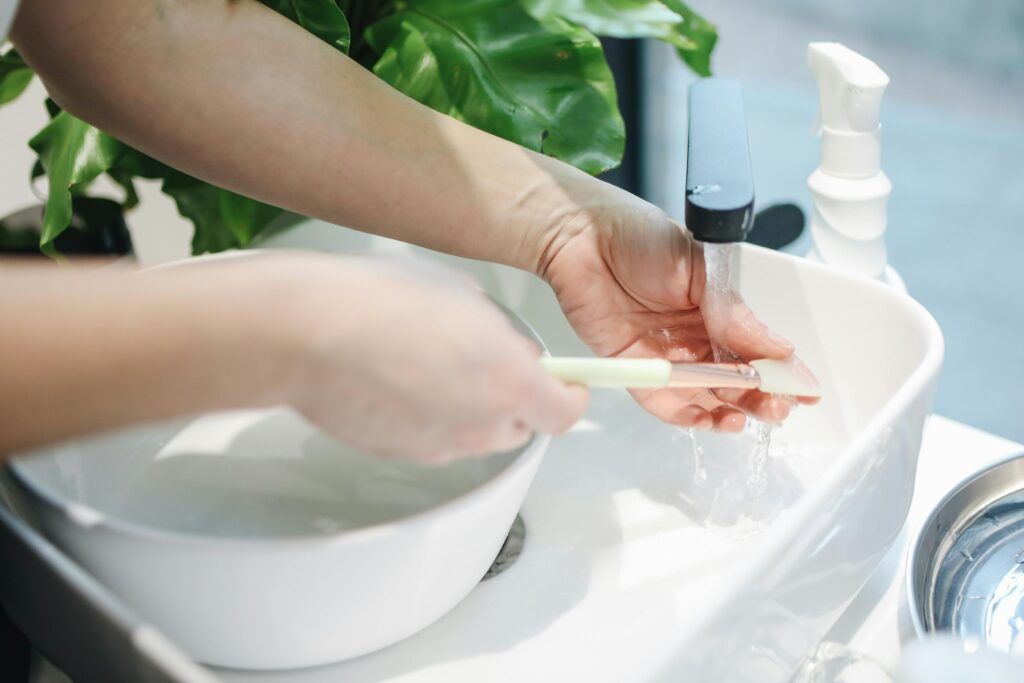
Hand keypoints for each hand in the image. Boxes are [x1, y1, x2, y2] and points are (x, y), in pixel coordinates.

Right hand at [269, 254, 587, 461]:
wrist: (309, 333)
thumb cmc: (380, 304)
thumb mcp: (463, 298)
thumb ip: (497, 333)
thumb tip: (499, 343)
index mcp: (510, 382)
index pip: (566, 412)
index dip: (567, 396)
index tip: (565, 384)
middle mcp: (481, 425)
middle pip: (521, 426)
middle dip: (514, 398)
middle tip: (486, 361)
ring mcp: (440, 446)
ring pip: (475, 434)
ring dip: (469, 408)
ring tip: (432, 364)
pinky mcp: (401, 455)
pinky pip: (432, 439)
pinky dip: (428, 418)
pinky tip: (400, 381)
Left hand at [537, 191, 815, 431]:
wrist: (582, 236)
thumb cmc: (638, 237)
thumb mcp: (699, 268)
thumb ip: (733, 312)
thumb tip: (776, 346)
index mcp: (718, 309)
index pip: (758, 348)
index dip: (782, 371)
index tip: (804, 390)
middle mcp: (695, 336)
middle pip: (734, 379)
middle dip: (759, 397)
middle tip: (776, 409)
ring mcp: (666, 355)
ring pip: (704, 395)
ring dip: (727, 411)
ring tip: (745, 420)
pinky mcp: (634, 368)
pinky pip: (663, 400)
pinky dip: (686, 415)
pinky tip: (709, 421)